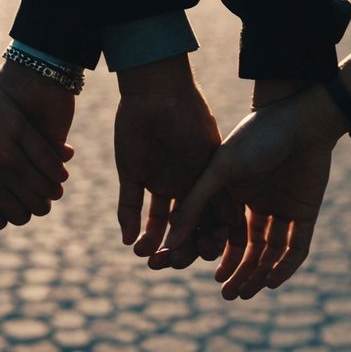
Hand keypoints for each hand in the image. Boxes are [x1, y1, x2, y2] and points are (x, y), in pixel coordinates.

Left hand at [114, 54, 223, 268]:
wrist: (157, 90)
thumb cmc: (190, 119)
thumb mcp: (207, 160)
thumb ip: (210, 197)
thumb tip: (220, 235)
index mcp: (207, 180)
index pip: (211, 220)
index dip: (210, 239)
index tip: (208, 254)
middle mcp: (183, 184)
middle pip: (184, 226)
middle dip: (180, 247)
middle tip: (174, 262)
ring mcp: (157, 179)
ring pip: (156, 221)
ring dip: (153, 241)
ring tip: (148, 257)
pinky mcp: (132, 174)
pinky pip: (130, 204)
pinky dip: (130, 223)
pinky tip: (131, 240)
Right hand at [163, 85, 346, 299]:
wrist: (300, 120)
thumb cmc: (255, 137)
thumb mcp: (219, 170)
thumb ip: (195, 204)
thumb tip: (169, 240)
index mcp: (233, 194)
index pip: (219, 233)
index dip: (209, 255)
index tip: (196, 273)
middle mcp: (256, 205)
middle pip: (245, 249)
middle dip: (236, 273)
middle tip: (226, 295)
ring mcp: (282, 210)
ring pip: (269, 253)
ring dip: (257, 274)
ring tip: (243, 293)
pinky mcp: (305, 213)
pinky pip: (296, 248)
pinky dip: (284, 267)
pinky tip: (271, 281)